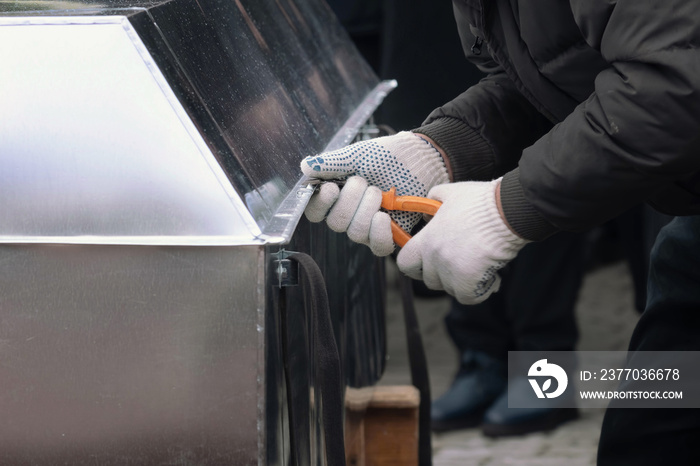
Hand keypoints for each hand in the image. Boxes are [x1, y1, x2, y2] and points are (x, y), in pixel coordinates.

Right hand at [301, 132, 448, 254]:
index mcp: (336, 195)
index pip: (315, 211)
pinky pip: (378, 247)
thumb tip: (305, 167)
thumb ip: (331, 163)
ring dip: (367, 210)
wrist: (416, 158)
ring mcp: (368, 225)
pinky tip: (383, 217)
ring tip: (379, 193)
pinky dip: (379, 233)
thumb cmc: (384, 155)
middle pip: (336, 223)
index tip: (331, 188)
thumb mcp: (356, 155)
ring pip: (355, 233)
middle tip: (364, 182)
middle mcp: (349, 214)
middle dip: (350, 201)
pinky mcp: (389, 233)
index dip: (320, 204)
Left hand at [397, 179, 528, 303]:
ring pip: (450, 289)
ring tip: (479, 267)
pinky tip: (491, 278)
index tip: (426, 263)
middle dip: (443, 276)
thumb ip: (433, 201)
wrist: (506, 211)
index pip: (404, 263)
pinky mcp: (469, 281)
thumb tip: (425, 212)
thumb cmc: (480, 201)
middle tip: (460, 264)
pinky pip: (468, 297)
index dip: (414, 266)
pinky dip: (479, 292)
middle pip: (429, 280)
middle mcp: (434, 257)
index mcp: (427, 239)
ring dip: (463, 282)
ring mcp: (451, 271)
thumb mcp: (451, 193)